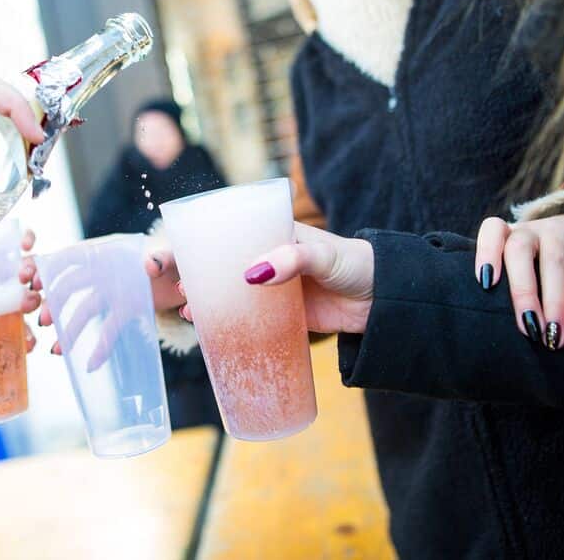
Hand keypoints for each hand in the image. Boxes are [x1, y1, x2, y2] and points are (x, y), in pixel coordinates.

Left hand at [0, 227, 41, 334]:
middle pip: (34, 267)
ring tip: (26, 308)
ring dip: (37, 300)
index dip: (28, 239)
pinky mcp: (9, 324)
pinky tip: (26, 342)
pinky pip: (26, 329)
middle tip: (24, 277)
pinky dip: (28, 336)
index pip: (21, 240)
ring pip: (35, 296)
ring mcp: (12, 300)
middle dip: (34, 270)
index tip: (25, 245)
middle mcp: (10, 275)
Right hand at [40, 246, 183, 355]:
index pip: (76, 255)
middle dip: (56, 303)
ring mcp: (115, 292)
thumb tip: (149, 266)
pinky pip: (108, 329)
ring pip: (85, 310)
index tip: (37, 282)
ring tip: (57, 351)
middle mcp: (108, 271)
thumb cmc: (177, 257)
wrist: (192, 274)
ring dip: (69, 330)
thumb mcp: (172, 254)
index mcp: (112, 251)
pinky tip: (89, 364)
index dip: (53, 267)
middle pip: (73, 286)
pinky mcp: (127, 310)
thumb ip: (161, 258)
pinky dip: (99, 347)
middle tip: (45, 322)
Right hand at [178, 222, 372, 334]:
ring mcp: (275, 288)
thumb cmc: (355, 264)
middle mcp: (270, 259)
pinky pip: (250, 319)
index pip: (232, 232)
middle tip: (179, 286)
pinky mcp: (283, 315)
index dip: (203, 241)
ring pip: (233, 293)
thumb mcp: (324, 256)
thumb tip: (253, 275)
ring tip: (190, 310)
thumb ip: (293, 260)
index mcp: (275, 234)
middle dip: (199, 274)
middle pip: (225, 264)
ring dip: (210, 300)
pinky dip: (230, 323)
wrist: (385, 301)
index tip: (180, 253)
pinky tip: (212, 330)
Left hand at [475, 215, 563, 349]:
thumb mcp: (522, 273)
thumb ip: (509, 292)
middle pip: (518, 250)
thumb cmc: (540, 269)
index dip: (486, 252)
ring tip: (556, 333)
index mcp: (508, 235)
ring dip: (555, 299)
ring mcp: (562, 230)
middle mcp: (532, 229)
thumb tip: (511, 333)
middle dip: (522, 292)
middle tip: (529, 328)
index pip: (492, 230)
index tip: (486, 283)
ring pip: (553, 259)